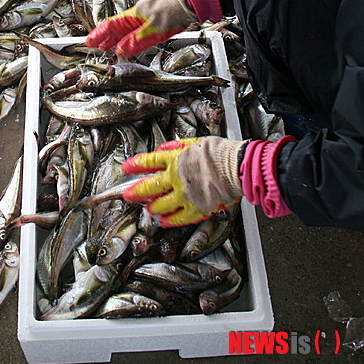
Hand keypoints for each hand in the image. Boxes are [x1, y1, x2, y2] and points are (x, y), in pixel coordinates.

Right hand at [85, 0, 195, 57]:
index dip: (99, 34)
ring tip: (108, 48)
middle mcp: (137, 15)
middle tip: (95, 47)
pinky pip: (136, 31)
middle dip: (105, 38)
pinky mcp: (153, 21)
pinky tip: (128, 44)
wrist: (189, 3)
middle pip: (116, 28)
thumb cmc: (173, 12)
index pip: (111, 25)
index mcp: (134, 14)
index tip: (90, 41)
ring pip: (126, 30)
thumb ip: (135, 41)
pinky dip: (128, 38)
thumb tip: (120, 50)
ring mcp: (145, 17)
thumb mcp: (153, 29)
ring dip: (116, 39)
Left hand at [121, 137, 245, 226]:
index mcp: (176, 159)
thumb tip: (165, 148)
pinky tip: (163, 221)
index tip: (126, 167)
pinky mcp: (196, 208)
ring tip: (149, 209)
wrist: (237, 167)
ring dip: (152, 207)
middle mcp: (176, 178)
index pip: (149, 162)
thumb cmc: (221, 153)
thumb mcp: (197, 142)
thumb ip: (178, 146)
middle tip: (128, 195)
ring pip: (160, 205)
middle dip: (135, 192)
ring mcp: (184, 195)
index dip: (135, 165)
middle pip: (149, 186)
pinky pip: (178, 218)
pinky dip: (169, 220)